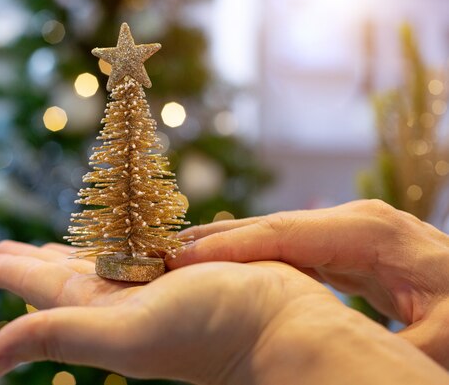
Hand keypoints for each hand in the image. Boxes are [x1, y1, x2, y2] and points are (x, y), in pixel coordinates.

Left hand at [0, 241, 344, 383]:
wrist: (283, 324)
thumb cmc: (209, 330)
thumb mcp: (122, 335)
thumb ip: (54, 338)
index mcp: (103, 315)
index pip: (45, 290)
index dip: (14, 273)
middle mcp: (126, 301)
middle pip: (68, 276)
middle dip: (38, 261)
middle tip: (8, 246)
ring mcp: (158, 283)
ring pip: (105, 260)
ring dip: (77, 249)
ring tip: (56, 240)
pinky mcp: (189, 266)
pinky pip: (145, 248)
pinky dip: (126, 240)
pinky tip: (123, 236)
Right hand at [169, 199, 448, 367]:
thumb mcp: (432, 351)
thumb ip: (370, 350)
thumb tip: (305, 356)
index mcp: (375, 236)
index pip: (285, 235)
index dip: (229, 248)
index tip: (178, 260)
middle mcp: (358, 224)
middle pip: (272, 227)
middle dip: (216, 240)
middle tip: (159, 254)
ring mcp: (353, 233)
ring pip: (276, 236)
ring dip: (227, 249)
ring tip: (178, 261)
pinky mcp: (351, 248)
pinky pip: (292, 249)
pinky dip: (253, 259)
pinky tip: (223, 270)